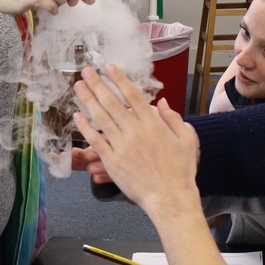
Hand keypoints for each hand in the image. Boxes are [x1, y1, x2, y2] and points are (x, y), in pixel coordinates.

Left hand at [74, 64, 200, 217]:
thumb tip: (161, 102)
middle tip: (86, 71)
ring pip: (101, 118)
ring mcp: (122, 146)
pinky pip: (96, 140)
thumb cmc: (181, 169)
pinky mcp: (112, 161)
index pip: (132, 94)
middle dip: (97, 84)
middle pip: (112, 102)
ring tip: (78, 87)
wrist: (170, 197)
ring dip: (88, 100)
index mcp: (152, 123)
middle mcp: (135, 130)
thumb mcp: (187, 138)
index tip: (108, 67)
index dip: (119, 79)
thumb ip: (173, 118)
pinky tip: (77, 116)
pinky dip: (85, 127)